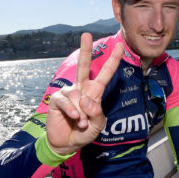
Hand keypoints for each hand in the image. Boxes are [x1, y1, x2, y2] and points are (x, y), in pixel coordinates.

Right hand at [46, 33, 123, 154]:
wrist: (66, 143)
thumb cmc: (84, 132)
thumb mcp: (97, 125)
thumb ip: (97, 114)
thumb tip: (86, 99)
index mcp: (94, 92)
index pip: (105, 74)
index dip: (113, 61)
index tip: (121, 46)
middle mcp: (81, 88)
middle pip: (84, 66)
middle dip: (85, 50)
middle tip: (86, 34)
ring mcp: (69, 93)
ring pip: (77, 95)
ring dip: (81, 112)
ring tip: (81, 122)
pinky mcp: (57, 99)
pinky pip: (66, 101)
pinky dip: (72, 111)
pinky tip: (75, 118)